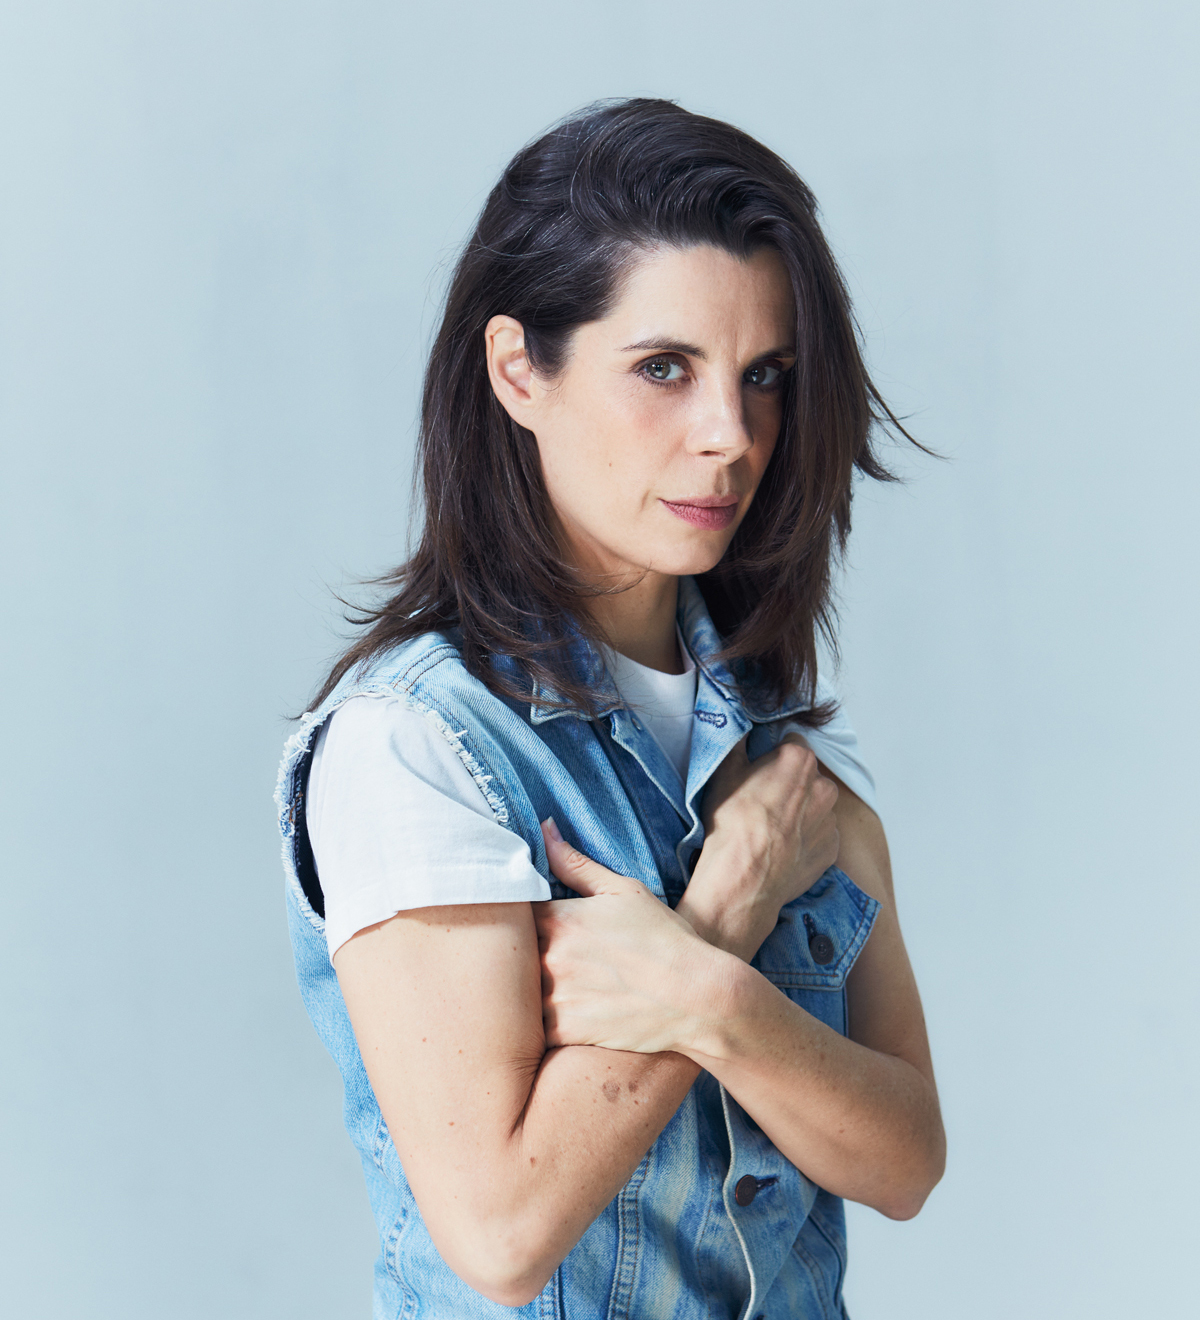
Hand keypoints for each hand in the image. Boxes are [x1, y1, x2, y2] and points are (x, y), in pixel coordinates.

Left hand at [533, 819, 713, 1054]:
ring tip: (533, 986)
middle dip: (513, 952)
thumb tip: (544, 829)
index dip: (512, 916)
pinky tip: (548, 1014)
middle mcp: (550, 956)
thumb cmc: (665, 938)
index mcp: (559, 918)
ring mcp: (555, 996)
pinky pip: (528, 1030)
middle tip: (520, 954)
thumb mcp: (623, 890)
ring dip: (520, 989)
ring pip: (514, 992)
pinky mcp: (564, 1031)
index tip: (518, 921)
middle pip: (506, 953)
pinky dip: (532, 1024)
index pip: (510, 911)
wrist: (699, 997)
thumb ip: (575, 864)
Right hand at [681, 734, 838, 959]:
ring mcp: (830, 820)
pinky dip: (805, 839)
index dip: (772, 755)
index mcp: (799, 760)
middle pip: (806, 775)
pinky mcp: (832, 849)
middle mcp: (823, 786)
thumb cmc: (732, 822)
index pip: (790, 743)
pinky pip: (819, 835)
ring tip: (771, 829)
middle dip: (789, 783)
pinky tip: (782, 848)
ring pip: (814, 806)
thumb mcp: (723, 772)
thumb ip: (735, 743)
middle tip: (762, 801)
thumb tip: (734, 725)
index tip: (757, 770)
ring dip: (799, 811)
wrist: (744, 877)